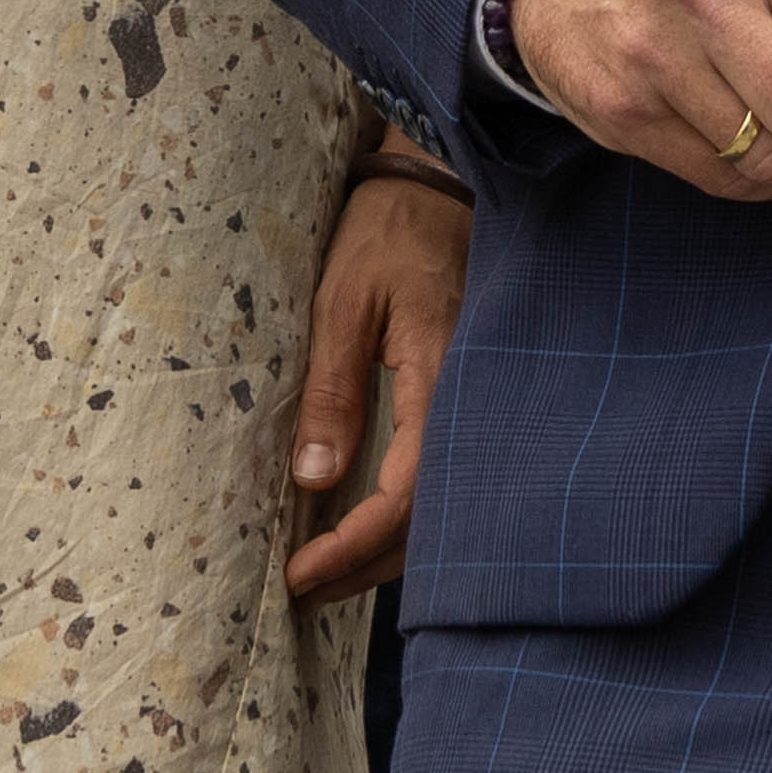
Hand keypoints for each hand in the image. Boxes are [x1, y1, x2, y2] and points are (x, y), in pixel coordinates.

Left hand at [284, 160, 468, 600]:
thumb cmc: (390, 232)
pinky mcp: (463, 396)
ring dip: (382, 548)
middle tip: (303, 590)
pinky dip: (400, 513)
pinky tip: (361, 520)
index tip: (301, 574)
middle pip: (425, 522)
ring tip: (324, 571)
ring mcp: (470, 403)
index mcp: (439, 382)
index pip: (402, 499)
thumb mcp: (344, 301)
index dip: (352, 548)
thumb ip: (335, 390)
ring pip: (437, 507)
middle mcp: (465, 404)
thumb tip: (315, 478)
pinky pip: (439, 474)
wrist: (442, 183)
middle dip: (363, 567)